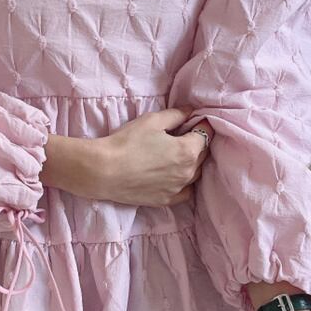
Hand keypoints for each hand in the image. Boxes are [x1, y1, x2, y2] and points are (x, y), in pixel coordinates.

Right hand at [92, 107, 212, 206]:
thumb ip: (176, 115)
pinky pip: (185, 192)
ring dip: (192, 162)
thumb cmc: (128, 142)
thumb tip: (191, 111)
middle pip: (202, 154)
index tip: (195, 120)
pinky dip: (184, 183)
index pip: (205, 134)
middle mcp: (188, 172)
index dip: (202, 124)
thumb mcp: (152, 121)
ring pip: (195, 173)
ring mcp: (178, 188)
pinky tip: (175, 176)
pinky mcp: (166, 200)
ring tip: (178, 154)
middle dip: (198, 143)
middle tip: (185, 135)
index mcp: (188, 150)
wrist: (104, 171)